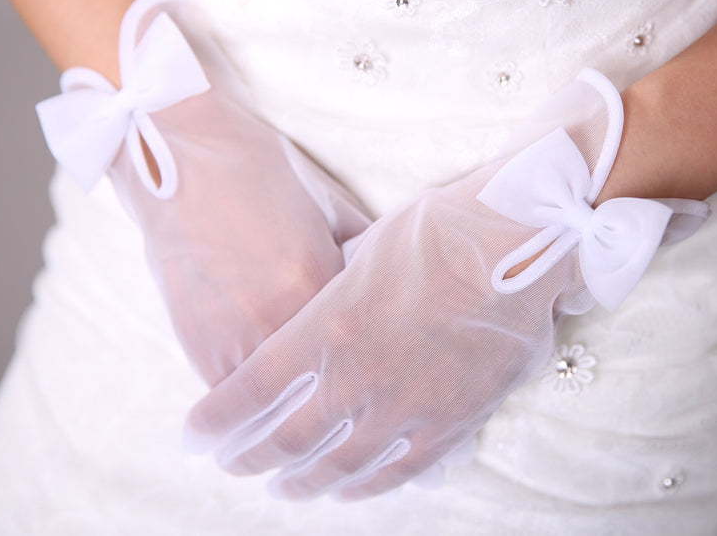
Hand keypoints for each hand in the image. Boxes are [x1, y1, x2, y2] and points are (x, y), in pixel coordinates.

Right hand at [38, 0, 369, 385]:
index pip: (363, 339)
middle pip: (322, 376)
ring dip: (291, 398)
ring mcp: (235, 333)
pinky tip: (259, 386)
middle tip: (349, 388)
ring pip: (278, 398)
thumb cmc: (257, 169)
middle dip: (336, 381)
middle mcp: (280, 314)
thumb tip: (392, 279)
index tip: (378, 357)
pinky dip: (247, 395)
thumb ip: (362, 247)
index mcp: (320, 277)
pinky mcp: (197, 344)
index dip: (370, 347)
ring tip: (304, 395)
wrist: (178, 153)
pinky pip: (233, 392)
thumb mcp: (328, 202)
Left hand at [182, 70, 707, 499]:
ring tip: (287, 487)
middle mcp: (356, 379)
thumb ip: (330, 291)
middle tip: (235, 465)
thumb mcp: (362, 245)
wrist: (520, 236)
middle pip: (286, 442)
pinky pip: (400, 469)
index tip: (196, 435)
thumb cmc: (437, 226)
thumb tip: (318, 305)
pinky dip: (367, 485)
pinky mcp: (452, 420)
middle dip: (251, 459)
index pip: (247, 397)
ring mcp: (406, 407)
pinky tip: (351, 489)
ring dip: (304, 482)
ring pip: (340, 466)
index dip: (215, 424)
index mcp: (323, 330)